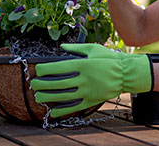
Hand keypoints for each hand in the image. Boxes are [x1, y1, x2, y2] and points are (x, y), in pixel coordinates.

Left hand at [30, 43, 151, 116]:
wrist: (125, 73)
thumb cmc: (109, 59)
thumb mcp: (93, 49)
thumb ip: (76, 48)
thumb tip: (62, 47)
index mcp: (82, 64)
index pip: (59, 67)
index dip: (45, 69)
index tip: (37, 70)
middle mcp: (84, 78)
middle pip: (58, 83)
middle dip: (43, 84)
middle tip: (33, 84)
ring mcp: (87, 90)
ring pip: (64, 96)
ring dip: (48, 97)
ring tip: (38, 96)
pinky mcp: (91, 100)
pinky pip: (74, 107)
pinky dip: (62, 110)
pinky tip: (52, 111)